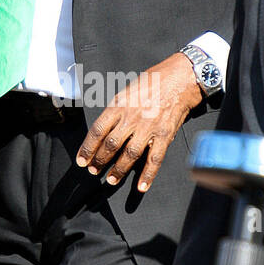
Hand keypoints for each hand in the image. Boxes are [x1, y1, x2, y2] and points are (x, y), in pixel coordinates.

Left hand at [75, 52, 202, 192]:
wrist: (181, 77)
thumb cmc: (153, 82)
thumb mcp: (127, 91)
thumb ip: (116, 110)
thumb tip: (104, 130)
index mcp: (119, 105)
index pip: (97, 131)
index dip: (87, 148)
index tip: (82, 160)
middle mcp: (131, 117)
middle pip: (110, 145)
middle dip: (100, 160)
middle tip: (94, 171)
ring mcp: (149, 127)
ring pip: (129, 155)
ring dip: (119, 170)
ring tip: (111, 180)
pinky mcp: (164, 135)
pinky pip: (154, 159)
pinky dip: (148, 175)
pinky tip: (141, 186)